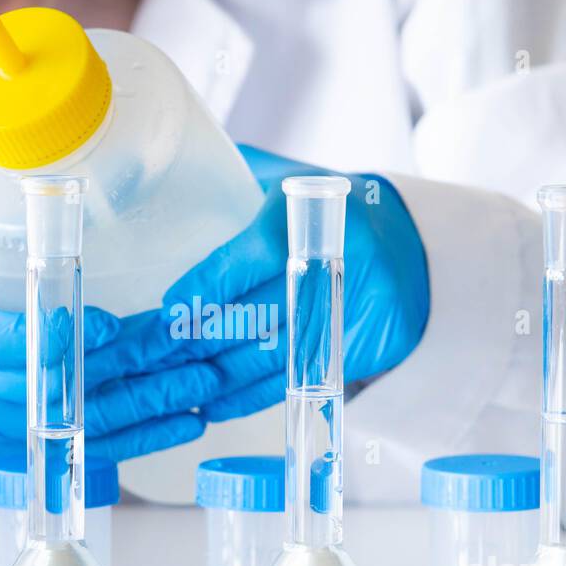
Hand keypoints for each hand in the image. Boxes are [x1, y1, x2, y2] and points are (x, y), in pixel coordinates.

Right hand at [0, 269, 221, 470]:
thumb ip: (26, 267)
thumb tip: (82, 211)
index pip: (0, 344)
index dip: (57, 336)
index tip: (109, 326)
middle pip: (61, 386)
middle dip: (132, 365)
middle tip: (185, 345)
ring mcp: (3, 435)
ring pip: (87, 424)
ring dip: (152, 404)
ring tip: (202, 383)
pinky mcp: (31, 463)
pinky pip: (94, 452)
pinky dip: (145, 437)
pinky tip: (186, 422)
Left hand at [159, 146, 428, 420]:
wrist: (415, 251)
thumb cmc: (336, 214)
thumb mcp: (297, 181)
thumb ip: (240, 174)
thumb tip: (160, 163)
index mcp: (313, 218)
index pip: (248, 259)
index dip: (204, 287)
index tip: (168, 308)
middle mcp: (334, 267)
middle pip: (255, 315)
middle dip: (197, 338)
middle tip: (151, 354)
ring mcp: (350, 313)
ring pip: (269, 355)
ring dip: (215, 375)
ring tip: (172, 384)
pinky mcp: (359, 349)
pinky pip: (293, 378)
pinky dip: (249, 397)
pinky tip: (213, 402)